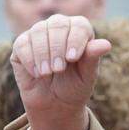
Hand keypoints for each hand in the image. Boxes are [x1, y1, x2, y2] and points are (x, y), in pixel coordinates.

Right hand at [9, 14, 111, 129]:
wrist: (54, 104)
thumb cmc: (74, 87)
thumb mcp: (86, 76)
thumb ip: (93, 58)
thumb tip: (106, 45)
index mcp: (79, 30)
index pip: (79, 25)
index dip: (75, 40)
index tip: (73, 58)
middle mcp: (59, 27)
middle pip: (57, 25)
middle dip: (57, 48)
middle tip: (59, 70)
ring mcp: (39, 34)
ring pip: (38, 32)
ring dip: (43, 54)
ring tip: (48, 74)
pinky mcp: (22, 45)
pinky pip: (22, 44)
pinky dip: (30, 60)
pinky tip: (37, 74)